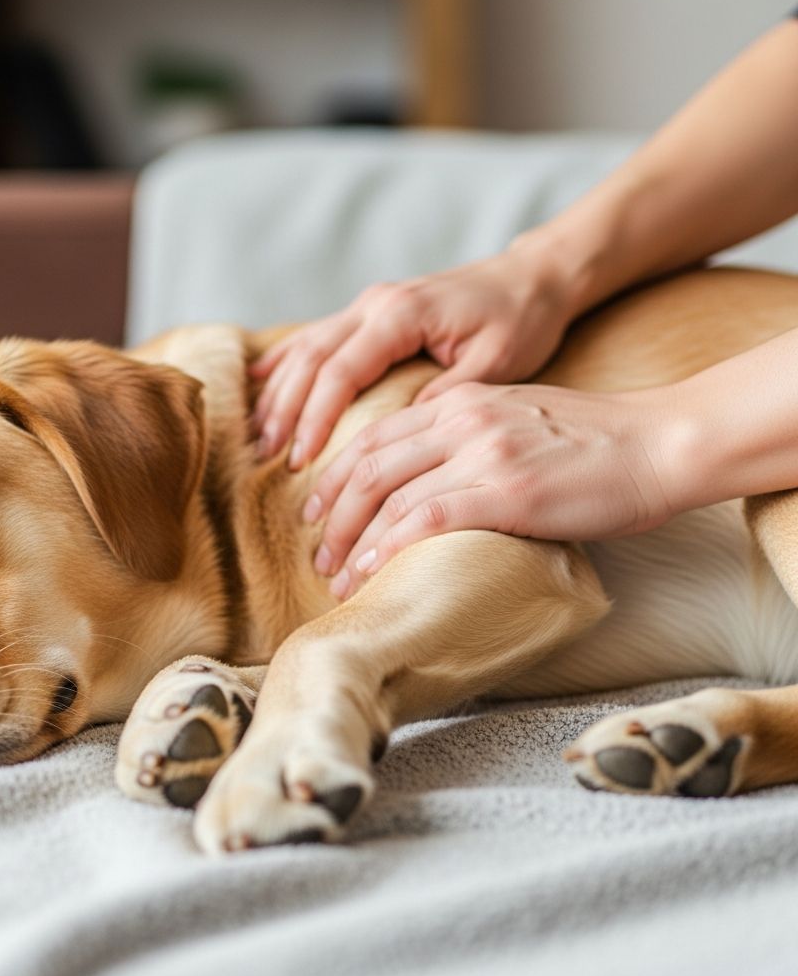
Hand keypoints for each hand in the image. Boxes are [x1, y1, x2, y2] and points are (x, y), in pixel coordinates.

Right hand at [249, 246, 574, 468]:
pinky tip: (258, 381)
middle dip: (285, 410)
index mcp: (401, 315)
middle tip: (268, 456)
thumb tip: (400, 432)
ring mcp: (369, 303)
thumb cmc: (520, 320)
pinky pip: (316, 334)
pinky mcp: (371, 310)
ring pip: (306, 346)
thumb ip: (445, 394)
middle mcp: (376, 303)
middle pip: (311, 359)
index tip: (300, 459)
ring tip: (258, 435)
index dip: (315, 417)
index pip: (341, 372)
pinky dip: (284, 359)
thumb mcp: (497, 363)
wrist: (533, 277)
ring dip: (278, 391)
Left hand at [304, 381, 680, 598]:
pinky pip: (426, 518)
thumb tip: (430, 477)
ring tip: (336, 574)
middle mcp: (462, 418)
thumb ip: (468, 435)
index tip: (320, 509)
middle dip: (332, 511)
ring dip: (352, 539)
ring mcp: (483, 451)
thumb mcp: (517, 417)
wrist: (659, 442)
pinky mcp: (507, 490)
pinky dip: (389, 547)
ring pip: (389, 494)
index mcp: (461, 400)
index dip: (338, 475)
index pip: (376, 435)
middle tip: (317, 551)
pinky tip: (372, 571)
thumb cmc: (596, 440)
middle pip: (370, 464)